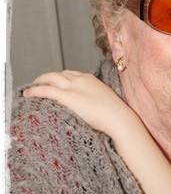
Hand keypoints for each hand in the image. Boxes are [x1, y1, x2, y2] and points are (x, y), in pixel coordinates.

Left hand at [23, 70, 137, 140]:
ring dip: (38, 82)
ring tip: (30, 89)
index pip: (70, 73)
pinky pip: (47, 90)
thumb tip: (89, 107)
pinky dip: (35, 90)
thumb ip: (94, 99)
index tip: (54, 83)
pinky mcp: (68, 97)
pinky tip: (28, 94)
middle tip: (38, 84)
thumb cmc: (115, 115)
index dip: (59, 78)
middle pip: (58, 74)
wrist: (119, 119)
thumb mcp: (105, 101)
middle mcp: (81, 79)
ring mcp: (74, 87)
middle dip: (46, 77)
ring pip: (50, 78)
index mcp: (91, 79)